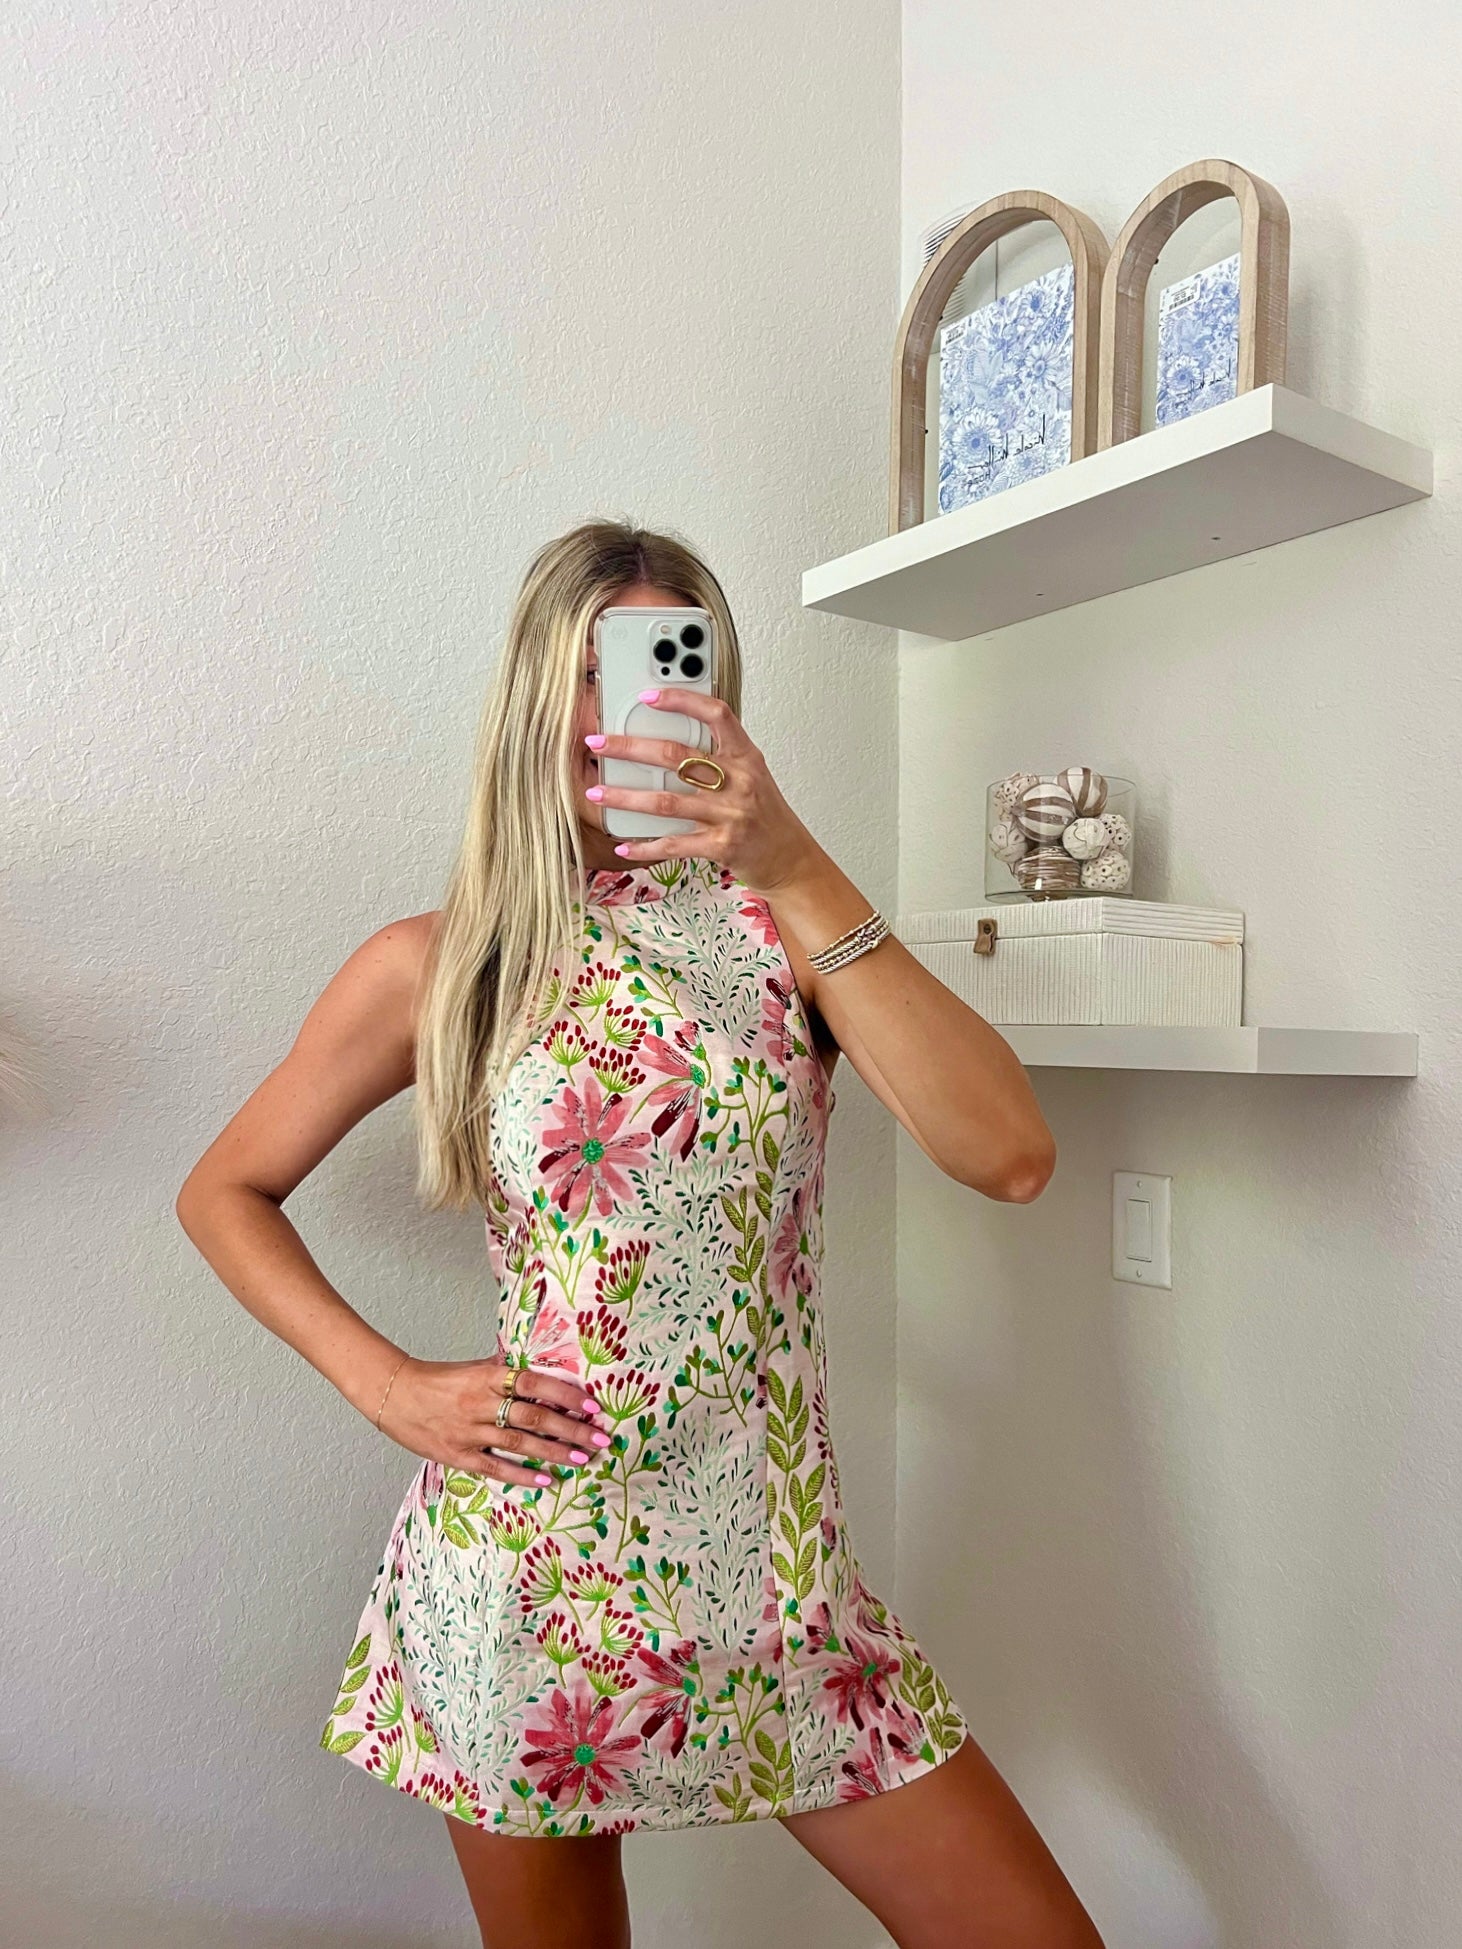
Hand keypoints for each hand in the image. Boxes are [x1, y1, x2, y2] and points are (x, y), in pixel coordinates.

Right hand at [378, 1356, 611, 1486]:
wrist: (393, 1394)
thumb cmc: (438, 1379)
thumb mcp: (474, 1367)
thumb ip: (505, 1371)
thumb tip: (541, 1369)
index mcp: (488, 1376)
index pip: (534, 1383)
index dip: (565, 1394)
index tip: (591, 1406)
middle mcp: (481, 1402)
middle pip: (534, 1416)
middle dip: (571, 1429)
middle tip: (600, 1439)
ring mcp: (469, 1430)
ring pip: (519, 1443)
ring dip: (554, 1453)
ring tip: (582, 1459)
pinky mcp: (457, 1454)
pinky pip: (494, 1466)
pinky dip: (521, 1475)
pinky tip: (545, 1480)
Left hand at [584, 686, 818, 895]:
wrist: (791, 859)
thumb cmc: (766, 815)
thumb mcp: (751, 775)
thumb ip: (719, 756)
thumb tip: (669, 739)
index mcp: (746, 756)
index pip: (716, 714)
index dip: (682, 700)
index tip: (648, 696)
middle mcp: (739, 781)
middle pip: (675, 756)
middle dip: (629, 748)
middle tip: (597, 744)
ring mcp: (730, 815)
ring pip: (665, 801)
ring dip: (625, 797)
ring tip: (596, 793)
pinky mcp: (721, 846)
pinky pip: (674, 844)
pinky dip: (645, 846)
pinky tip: (624, 845)